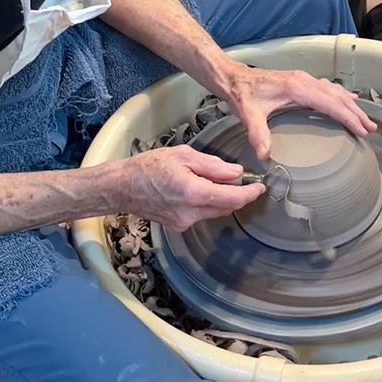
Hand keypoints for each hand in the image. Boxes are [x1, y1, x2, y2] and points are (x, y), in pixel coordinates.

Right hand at [120, 145, 263, 231]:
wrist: (121, 187)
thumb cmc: (148, 167)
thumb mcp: (183, 155)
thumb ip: (213, 165)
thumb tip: (236, 174)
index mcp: (193, 192)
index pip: (233, 198)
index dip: (250, 194)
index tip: (260, 187)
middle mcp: (190, 212)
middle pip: (226, 207)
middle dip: (237, 194)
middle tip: (239, 179)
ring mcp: (183, 222)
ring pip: (214, 211)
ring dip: (220, 198)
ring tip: (211, 180)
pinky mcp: (178, 226)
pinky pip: (201, 214)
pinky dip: (206, 203)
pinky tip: (196, 189)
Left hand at [219, 64, 376, 160]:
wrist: (232, 77)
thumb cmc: (241, 93)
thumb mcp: (248, 114)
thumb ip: (258, 134)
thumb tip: (265, 154)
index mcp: (297, 87)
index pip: (331, 104)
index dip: (349, 118)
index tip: (362, 130)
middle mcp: (304, 80)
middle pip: (338, 97)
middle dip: (356, 113)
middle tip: (370, 128)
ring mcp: (303, 79)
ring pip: (334, 91)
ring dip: (350, 104)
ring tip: (364, 118)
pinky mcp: (299, 81)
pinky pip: (326, 88)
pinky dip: (340, 96)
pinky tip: (347, 98)